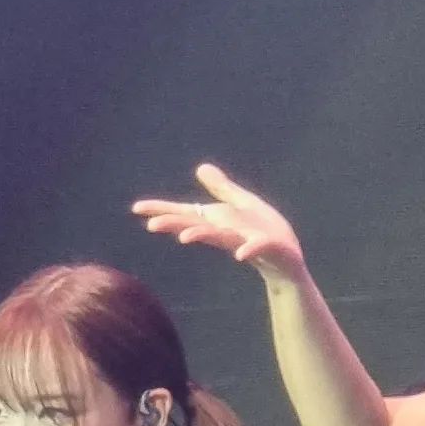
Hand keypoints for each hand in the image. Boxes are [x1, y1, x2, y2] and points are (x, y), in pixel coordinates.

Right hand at [132, 162, 306, 284]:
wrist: (287, 258)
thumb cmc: (263, 230)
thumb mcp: (242, 203)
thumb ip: (222, 188)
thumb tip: (200, 167)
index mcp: (217, 220)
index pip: (185, 213)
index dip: (162, 210)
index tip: (137, 208)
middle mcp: (225, 231)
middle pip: (196, 225)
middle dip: (174, 224)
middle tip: (151, 225)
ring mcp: (243, 240)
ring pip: (219, 237)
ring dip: (202, 236)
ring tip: (184, 237)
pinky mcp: (265, 247)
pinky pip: (255, 248)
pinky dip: (247, 249)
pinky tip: (240, 255)